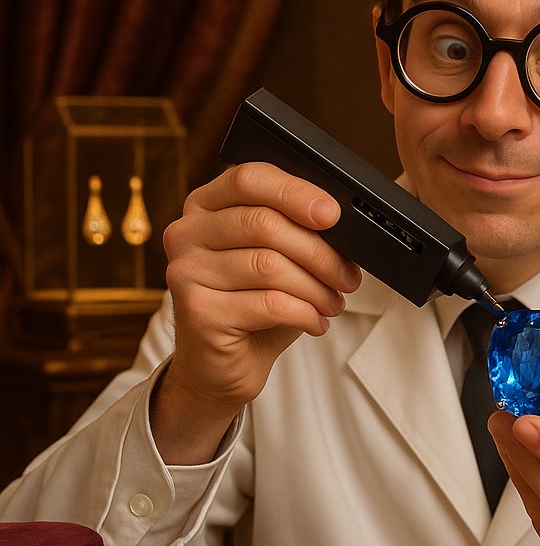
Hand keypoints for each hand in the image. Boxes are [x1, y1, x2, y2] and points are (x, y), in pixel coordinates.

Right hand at [153, 162, 361, 463]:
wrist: (222, 366)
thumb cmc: (255, 306)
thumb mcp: (279, 259)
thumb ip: (298, 232)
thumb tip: (343, 224)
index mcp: (205, 206)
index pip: (249, 179)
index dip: (295, 192)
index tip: (333, 214)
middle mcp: (187, 233)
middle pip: (265, 223)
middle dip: (320, 252)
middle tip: (348, 277)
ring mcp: (185, 272)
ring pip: (271, 266)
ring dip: (317, 288)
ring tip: (333, 303)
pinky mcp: (197, 312)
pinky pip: (270, 304)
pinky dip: (306, 314)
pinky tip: (316, 322)